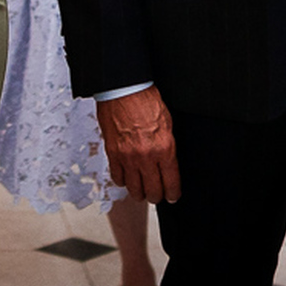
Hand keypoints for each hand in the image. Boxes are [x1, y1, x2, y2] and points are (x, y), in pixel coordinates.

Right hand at [97, 87, 180, 204]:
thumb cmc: (145, 100)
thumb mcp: (168, 124)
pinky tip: (127, 177)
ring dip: (139, 192)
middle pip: (153, 192)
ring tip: (142, 190)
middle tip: (157, 194)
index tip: (172, 196)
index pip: (171, 183)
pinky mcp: (113, 154)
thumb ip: (167, 147)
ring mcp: (128, 157)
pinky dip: (123, 180)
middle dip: (157, 196)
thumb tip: (168, 164)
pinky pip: (117, 178)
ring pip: (134, 189)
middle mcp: (146, 156)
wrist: (123, 89)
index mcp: (164, 149)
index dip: (173, 194)